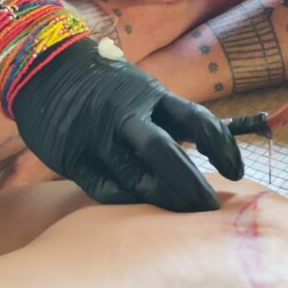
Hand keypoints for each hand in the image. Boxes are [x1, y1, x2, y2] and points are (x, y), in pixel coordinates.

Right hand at [13, 37, 243, 210]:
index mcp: (153, 96)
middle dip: (191, 184)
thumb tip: (218, 148)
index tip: (238, 172)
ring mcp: (98, 137)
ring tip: (183, 217)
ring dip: (163, 199)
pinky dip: (127, 202)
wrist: (50, 70)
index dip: (221, 146)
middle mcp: (127, 116)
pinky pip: (104, 189)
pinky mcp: (72, 157)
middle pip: (164, 152)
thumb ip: (171, 118)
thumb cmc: (111, 88)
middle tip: (209, 208)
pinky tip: (142, 211)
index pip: (196, 119)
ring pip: (135, 176)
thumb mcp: (144, 91)